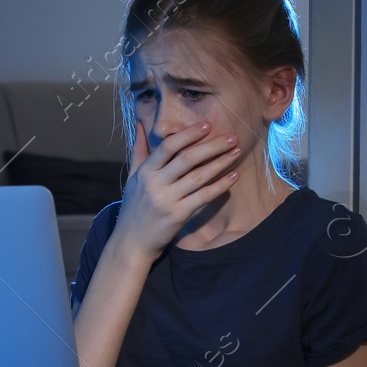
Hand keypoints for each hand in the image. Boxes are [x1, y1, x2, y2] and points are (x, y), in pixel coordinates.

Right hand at [111, 120, 241, 259]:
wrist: (132, 242)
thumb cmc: (134, 208)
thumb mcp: (134, 178)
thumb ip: (139, 151)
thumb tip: (140, 123)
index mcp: (145, 172)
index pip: (168, 146)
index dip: (188, 134)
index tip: (207, 125)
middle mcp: (155, 183)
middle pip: (187, 159)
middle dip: (211, 146)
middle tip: (231, 137)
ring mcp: (167, 200)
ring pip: (198, 176)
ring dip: (219, 163)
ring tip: (235, 152)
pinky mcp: (178, 215)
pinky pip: (203, 197)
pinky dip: (220, 186)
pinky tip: (233, 176)